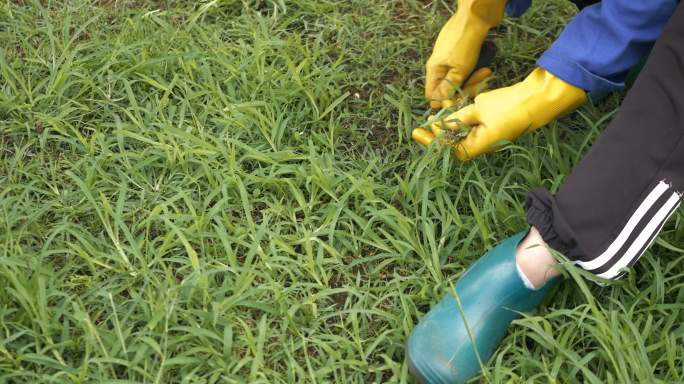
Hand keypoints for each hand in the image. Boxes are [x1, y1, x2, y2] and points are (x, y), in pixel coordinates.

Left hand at [414, 68, 586, 159]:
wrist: (539, 98)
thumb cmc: (509, 105)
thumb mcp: (479, 108)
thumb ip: (459, 117)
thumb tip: (441, 125)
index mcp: (481, 145)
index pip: (452, 150)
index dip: (434, 143)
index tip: (419, 132)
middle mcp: (485, 144)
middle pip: (456, 144)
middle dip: (438, 135)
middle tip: (422, 127)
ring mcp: (491, 136)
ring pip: (464, 133)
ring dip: (449, 125)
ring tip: (434, 117)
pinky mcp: (496, 125)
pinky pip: (474, 126)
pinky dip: (462, 118)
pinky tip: (452, 109)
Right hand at [425, 0, 506, 108]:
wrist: (476, 16)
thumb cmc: (465, 42)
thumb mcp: (458, 69)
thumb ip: (449, 88)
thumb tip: (441, 104)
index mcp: (434, 70)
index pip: (432, 95)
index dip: (444, 101)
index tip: (460, 100)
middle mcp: (440, 66)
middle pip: (449, 89)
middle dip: (466, 88)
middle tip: (481, 81)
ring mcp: (450, 61)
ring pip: (460, 81)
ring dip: (474, 81)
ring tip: (486, 72)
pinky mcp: (461, 56)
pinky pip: (466, 72)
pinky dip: (476, 73)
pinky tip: (485, 69)